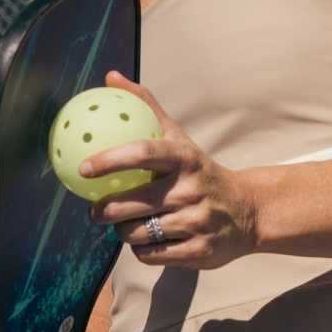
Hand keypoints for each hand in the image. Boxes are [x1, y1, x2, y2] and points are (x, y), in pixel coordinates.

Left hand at [84, 73, 258, 269]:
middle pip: (130, 204)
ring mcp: (196, 222)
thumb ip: (146, 108)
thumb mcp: (180, 139)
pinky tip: (144, 240)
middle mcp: (191, 189)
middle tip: (94, 210)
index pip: (142, 153)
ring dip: (122, 231)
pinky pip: (149, 255)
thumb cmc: (200, 172)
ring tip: (123, 224)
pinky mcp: (198, 251)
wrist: (248, 211)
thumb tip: (111, 77)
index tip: (84, 168)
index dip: (109, 161)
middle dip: (104, 210)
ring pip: (136, 233)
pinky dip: (141, 250)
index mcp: (185, 158)